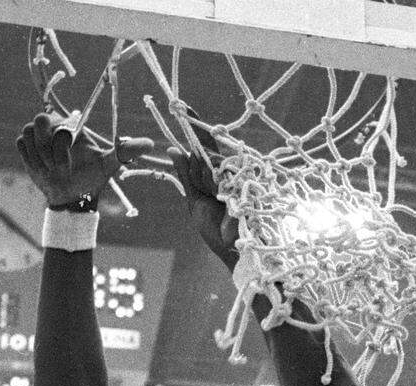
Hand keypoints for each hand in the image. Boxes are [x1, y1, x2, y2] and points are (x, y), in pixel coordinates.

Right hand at [17, 112, 151, 208]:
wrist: (71, 198)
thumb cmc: (91, 179)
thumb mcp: (108, 165)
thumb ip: (126, 151)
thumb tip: (151, 144)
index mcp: (71, 124)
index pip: (59, 119)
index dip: (62, 140)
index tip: (70, 158)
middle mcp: (53, 125)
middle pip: (39, 122)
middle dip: (49, 149)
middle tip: (59, 167)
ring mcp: (37, 135)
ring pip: (29, 135)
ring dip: (41, 158)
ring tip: (53, 170)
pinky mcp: (25, 146)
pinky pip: (21, 145)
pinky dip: (31, 160)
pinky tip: (42, 170)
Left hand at [168, 124, 239, 268]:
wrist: (231, 250)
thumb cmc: (215, 229)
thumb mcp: (194, 200)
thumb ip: (186, 175)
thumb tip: (173, 150)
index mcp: (216, 173)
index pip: (204, 143)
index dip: (194, 126)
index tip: (182, 107)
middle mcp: (227, 168)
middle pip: (202, 152)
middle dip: (197, 171)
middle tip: (207, 191)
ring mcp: (235, 172)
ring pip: (208, 160)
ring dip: (204, 180)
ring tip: (214, 199)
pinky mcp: (242, 178)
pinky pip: (217, 170)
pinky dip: (213, 183)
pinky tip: (219, 196)